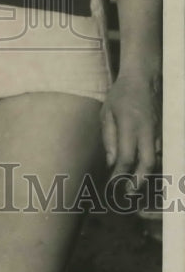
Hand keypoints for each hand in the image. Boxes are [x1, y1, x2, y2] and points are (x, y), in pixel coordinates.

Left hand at [101, 67, 161, 188]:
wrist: (143, 78)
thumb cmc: (121, 95)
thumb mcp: (107, 113)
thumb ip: (109, 138)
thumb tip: (111, 163)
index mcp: (130, 125)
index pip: (127, 157)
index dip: (121, 175)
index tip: (113, 185)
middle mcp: (147, 130)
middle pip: (148, 163)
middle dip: (139, 181)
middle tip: (129, 192)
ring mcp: (158, 131)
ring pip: (156, 158)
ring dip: (147, 173)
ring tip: (135, 185)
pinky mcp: (163, 131)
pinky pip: (159, 151)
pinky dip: (152, 162)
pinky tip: (143, 169)